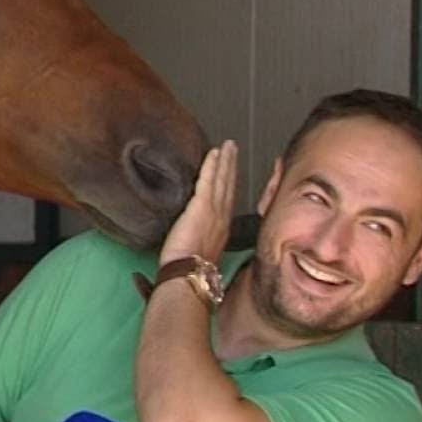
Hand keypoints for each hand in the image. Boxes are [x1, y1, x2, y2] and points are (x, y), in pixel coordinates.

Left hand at [159, 139, 236, 265]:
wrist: (188, 276)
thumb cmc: (190, 271)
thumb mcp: (200, 254)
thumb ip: (200, 241)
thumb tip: (193, 240)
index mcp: (221, 230)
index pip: (227, 200)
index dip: (230, 183)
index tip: (231, 170)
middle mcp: (222, 218)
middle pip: (229, 186)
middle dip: (231, 166)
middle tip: (233, 148)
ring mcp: (213, 211)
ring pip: (222, 180)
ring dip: (224, 160)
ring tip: (227, 145)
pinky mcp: (201, 206)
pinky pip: (208, 180)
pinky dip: (212, 165)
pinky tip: (213, 153)